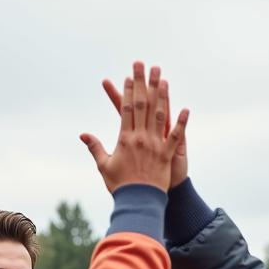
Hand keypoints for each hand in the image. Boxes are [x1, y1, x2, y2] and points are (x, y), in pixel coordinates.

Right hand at [81, 60, 187, 192]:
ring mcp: (155, 145)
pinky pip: (176, 136)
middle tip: (144, 65)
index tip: (129, 76)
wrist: (137, 203)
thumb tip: (82, 135)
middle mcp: (140, 138)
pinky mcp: (167, 155)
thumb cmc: (120, 186)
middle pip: (142, 105)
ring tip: (162, 78)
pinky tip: (186, 109)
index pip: (127, 109)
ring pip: (159, 115)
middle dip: (142, 83)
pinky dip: (181, 123)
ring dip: (161, 95)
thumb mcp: (104, 166)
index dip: (128, 91)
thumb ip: (95, 147)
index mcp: (125, 139)